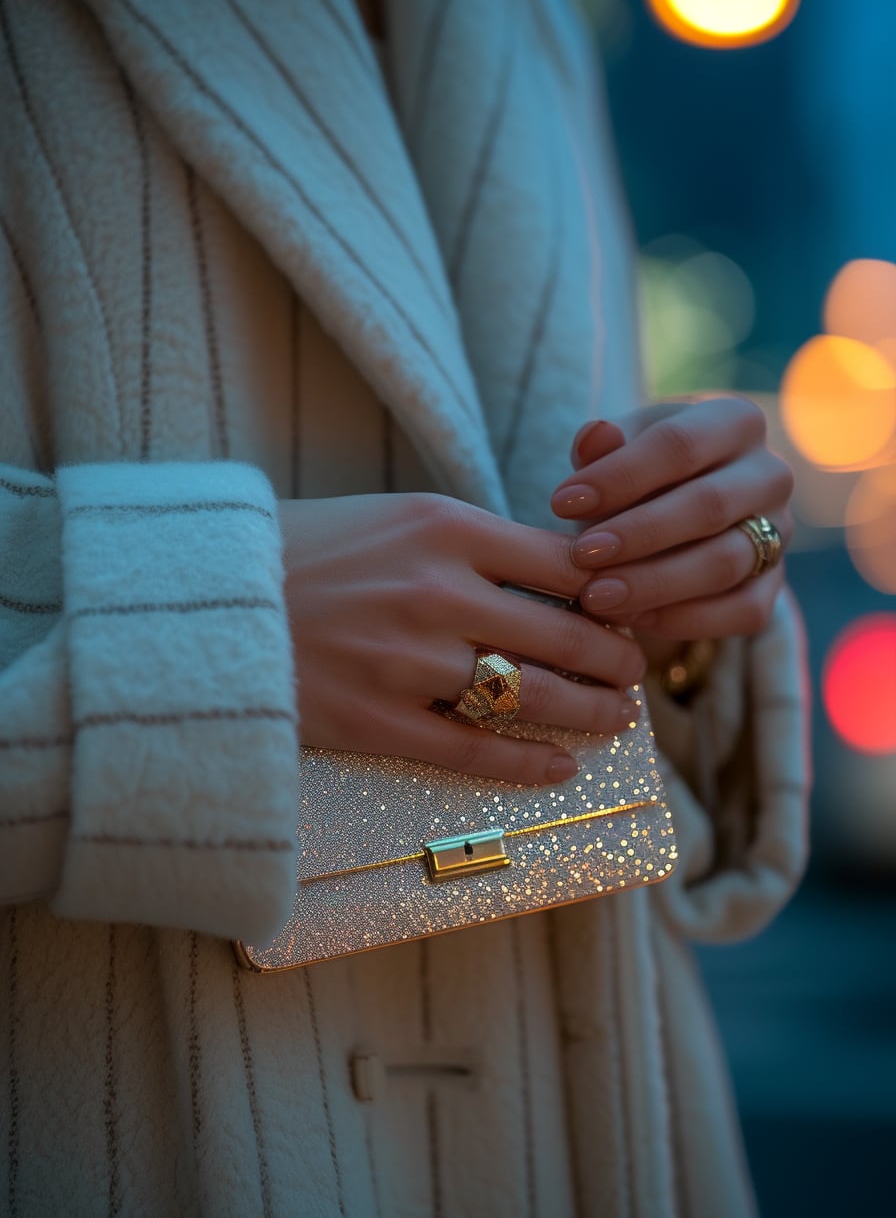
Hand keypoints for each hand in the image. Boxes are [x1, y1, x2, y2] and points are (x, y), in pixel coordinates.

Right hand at [278, 493, 646, 784]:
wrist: (213, 598)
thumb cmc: (310, 551)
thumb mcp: (398, 519)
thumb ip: (476, 544)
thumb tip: (560, 577)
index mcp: (446, 527)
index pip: (566, 564)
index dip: (613, 595)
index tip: (627, 613)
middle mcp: (436, 590)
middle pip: (565, 633)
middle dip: (616, 660)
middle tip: (635, 673)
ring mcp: (407, 660)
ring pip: (532, 697)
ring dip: (589, 712)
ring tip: (615, 717)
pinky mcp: (376, 720)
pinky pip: (473, 750)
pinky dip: (528, 764)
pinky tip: (559, 768)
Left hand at [549, 398, 793, 639]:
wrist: (674, 518)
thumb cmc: (639, 474)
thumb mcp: (617, 451)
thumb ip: (601, 447)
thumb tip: (595, 435)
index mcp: (735, 421)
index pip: (679, 444)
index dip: (619, 475)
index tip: (561, 503)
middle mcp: (770, 474)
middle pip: (709, 505)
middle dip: (639, 534)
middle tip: (581, 556)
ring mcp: (780, 533)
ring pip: (726, 562)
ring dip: (656, 583)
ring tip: (596, 595)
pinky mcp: (773, 586)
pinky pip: (742, 611)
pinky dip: (685, 619)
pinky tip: (632, 618)